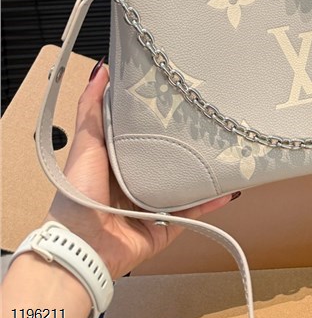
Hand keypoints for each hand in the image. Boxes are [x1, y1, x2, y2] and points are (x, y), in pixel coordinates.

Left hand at [44, 58, 239, 280]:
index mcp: (116, 161)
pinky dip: (211, 202)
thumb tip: (100, 70)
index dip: (158, 117)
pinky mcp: (164, 228)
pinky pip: (193, 213)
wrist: (81, 247)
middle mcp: (134, 183)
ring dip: (203, 172)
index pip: (141, 134)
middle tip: (208, 120)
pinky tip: (227, 188)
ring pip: (184, 185)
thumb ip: (91, 109)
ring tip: (224, 151)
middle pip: (165, 158)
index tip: (177, 96)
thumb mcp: (85, 143)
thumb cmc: (78, 196)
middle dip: (185, 143)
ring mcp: (151, 207)